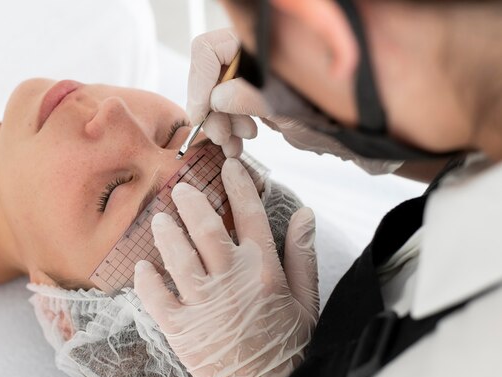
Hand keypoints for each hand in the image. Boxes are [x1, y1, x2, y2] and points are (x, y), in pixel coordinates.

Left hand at [134, 158, 318, 376]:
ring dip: (166, 233)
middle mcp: (231, 281)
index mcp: (264, 271)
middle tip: (182, 188)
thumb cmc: (289, 347)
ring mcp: (203, 305)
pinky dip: (146, 280)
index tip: (228, 166)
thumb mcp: (307, 300)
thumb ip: (303, 254)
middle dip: (192, 202)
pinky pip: (156, 297)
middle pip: (206, 229)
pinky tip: (142, 266)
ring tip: (159, 218)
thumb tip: (305, 212)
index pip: (250, 215)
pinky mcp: (180, 329)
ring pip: (177, 256)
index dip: (239, 185)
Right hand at [187, 28, 402, 174]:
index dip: (198, 84)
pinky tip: (245, 137)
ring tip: (236, 144)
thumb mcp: (296, 102)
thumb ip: (255, 96)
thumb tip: (218, 98)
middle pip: (212, 73)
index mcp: (260, 40)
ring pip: (221, 91)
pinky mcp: (263, 87)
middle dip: (212, 109)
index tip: (201, 117)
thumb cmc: (344, 105)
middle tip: (224, 138)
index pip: (208, 50)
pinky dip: (235, 122)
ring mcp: (259, 69)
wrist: (371, 121)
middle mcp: (256, 51)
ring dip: (222, 120)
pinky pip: (236, 102)